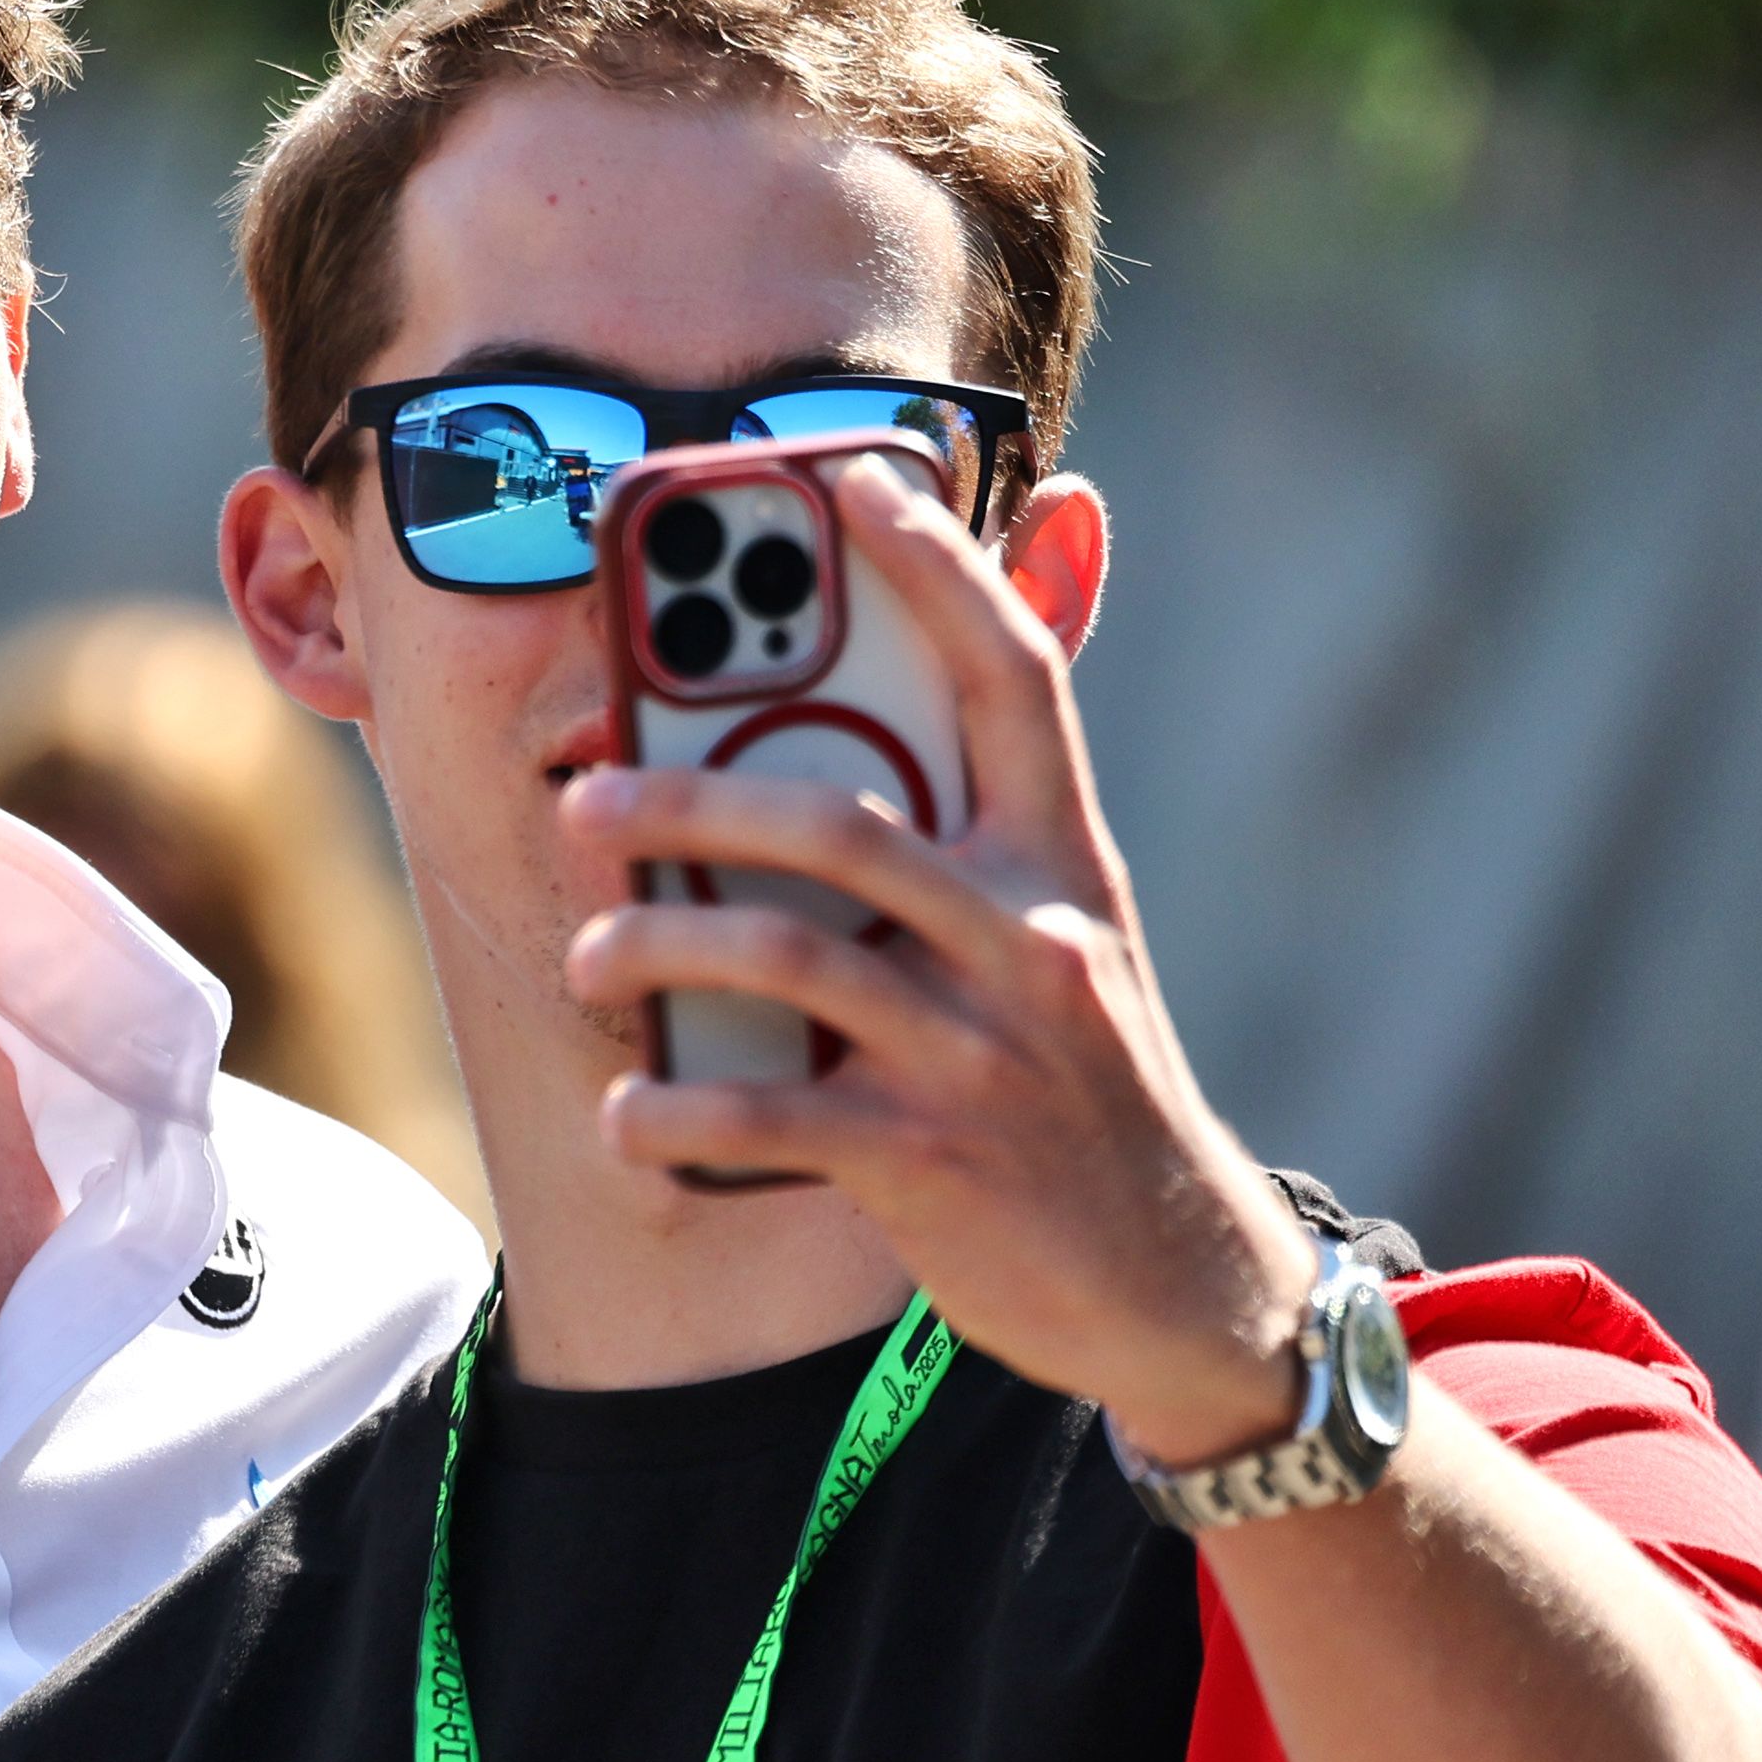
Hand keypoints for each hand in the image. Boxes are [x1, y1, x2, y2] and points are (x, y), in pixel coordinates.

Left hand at [556, 453, 1319, 1467]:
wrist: (1177, 1283)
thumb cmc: (1081, 1093)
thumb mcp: (1066, 947)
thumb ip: (978, 839)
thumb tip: (881, 732)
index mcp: (1064, 863)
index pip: (1016, 676)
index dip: (940, 569)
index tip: (856, 478)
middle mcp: (1034, 936)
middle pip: (842, 821)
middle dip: (689, 798)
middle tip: (583, 797)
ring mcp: (988, 1052)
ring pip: (792, 956)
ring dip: (660, 946)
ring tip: (588, 954)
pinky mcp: (940, 1162)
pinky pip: (776, 1118)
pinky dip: (679, 1113)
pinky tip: (627, 1112)